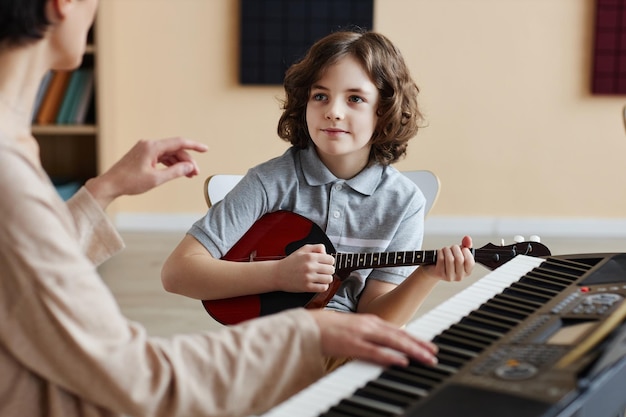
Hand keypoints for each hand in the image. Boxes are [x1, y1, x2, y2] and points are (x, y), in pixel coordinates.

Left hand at [85, 137, 207, 208]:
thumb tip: (190, 167)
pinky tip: (176, 171)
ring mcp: (145, 149)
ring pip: (168, 154)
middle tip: (195, 174)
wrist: (110, 185)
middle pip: (175, 149)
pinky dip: (170, 164)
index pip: (179, 143)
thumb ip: (175, 172)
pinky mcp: (142, 155)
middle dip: (187, 161)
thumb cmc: (129, 182)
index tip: (205, 149)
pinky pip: (161, 157)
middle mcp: (149, 145)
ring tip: (188, 175)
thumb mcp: (156, 179)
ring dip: (179, 163)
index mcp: (152, 147)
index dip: (194, 146)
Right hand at [274, 244, 334, 292]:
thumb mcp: (302, 250)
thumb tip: (326, 252)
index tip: (326, 263)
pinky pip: (323, 288)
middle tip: (323, 271)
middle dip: (328, 270)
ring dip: (327, 278)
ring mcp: (308, 277)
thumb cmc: (290, 262)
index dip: (329, 262)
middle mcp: (310, 266)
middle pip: (331, 269)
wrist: (277, 274)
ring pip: (329, 279)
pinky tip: (318, 283)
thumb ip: (316, 247)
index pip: (331, 259)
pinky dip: (323, 286)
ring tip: (321, 277)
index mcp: (310, 256)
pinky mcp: (307, 287)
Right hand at [309, 310, 437, 366]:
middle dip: (419, 345)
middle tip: (434, 354)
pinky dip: (389, 356)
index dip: (415, 338)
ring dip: (411, 350)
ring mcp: (361, 334)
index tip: (429, 346)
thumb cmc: (328, 329)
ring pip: (392, 342)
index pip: (398, 330)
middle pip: (400, 335)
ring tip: (426, 358)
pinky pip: (375, 352)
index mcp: (370, 321)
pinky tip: (401, 361)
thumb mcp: (354, 329)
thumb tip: (384, 347)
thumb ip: (369, 336)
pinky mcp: (352, 345)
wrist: (308, 326)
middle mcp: (369, 325)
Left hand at [423, 235, 474, 281]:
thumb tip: (468, 239)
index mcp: (467, 272)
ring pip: (450, 259)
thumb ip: (466, 245)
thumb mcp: (459, 253)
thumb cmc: (448, 260)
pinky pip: (441, 259)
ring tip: (445, 249)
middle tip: (452, 247)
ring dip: (447, 250)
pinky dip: (440, 252)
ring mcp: (449, 276)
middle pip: (459, 259)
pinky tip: (440, 252)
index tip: (462, 248)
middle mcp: (459, 276)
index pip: (470, 262)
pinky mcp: (439, 273)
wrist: (433, 269)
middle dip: (455, 248)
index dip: (466, 252)